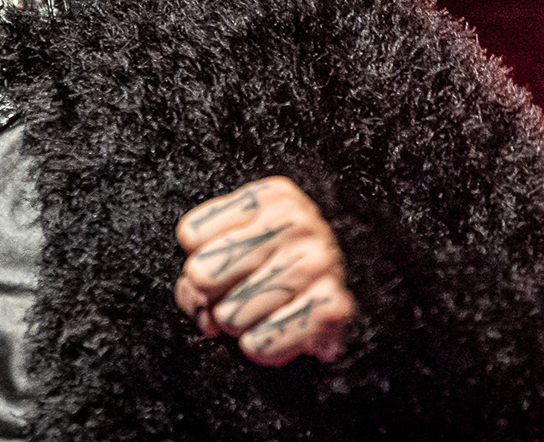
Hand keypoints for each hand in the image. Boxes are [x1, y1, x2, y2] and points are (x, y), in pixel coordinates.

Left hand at [174, 176, 355, 366]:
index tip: (221, 264)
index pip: (191, 234)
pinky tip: (279, 328)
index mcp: (271, 197)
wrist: (353, 290)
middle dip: (209, 296)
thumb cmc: (279, 264)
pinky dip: (262, 346)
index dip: (197, 258)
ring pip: (228, 316)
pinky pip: (259, 345)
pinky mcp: (332, 309)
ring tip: (263, 311)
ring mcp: (318, 264)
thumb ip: (205, 257)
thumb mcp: (242, 238)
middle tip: (235, 295)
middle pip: (203, 274)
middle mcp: (297, 223)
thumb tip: (197, 302)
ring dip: (238, 324)